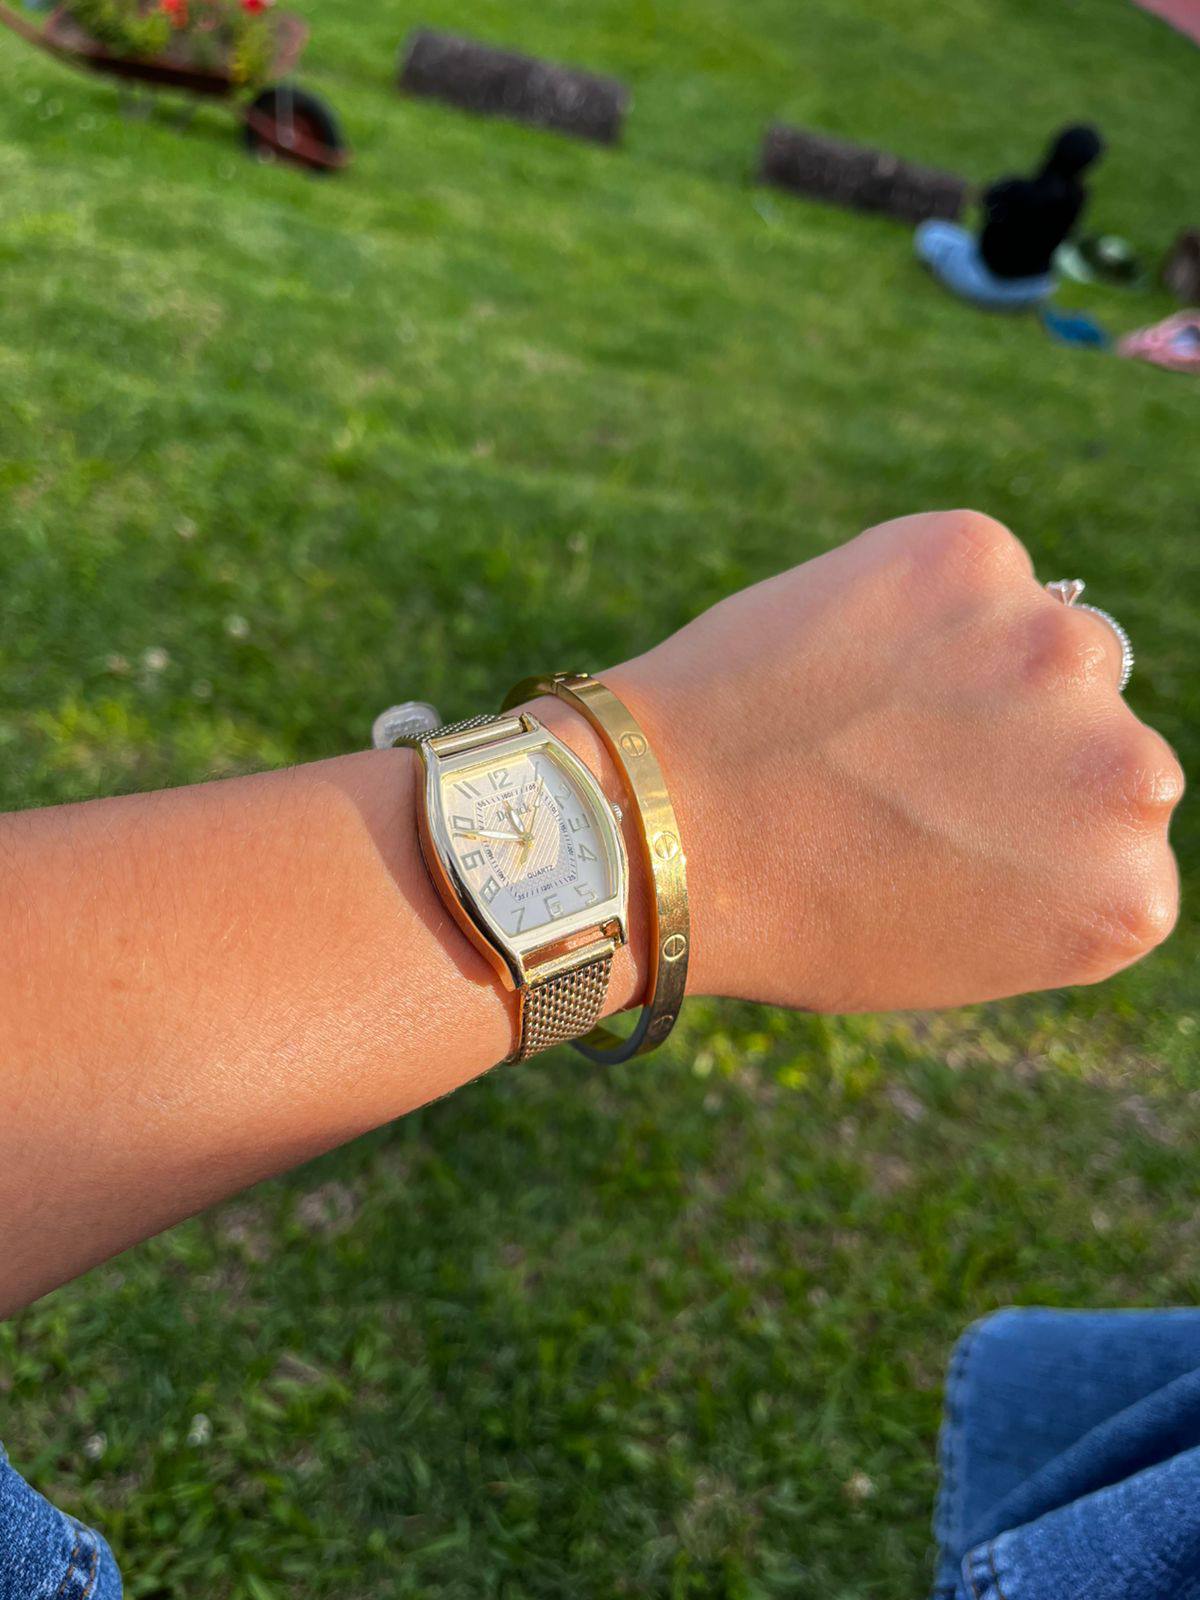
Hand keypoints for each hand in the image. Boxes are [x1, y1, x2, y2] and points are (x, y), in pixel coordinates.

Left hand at [605, 510, 1182, 1011]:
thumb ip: (1047, 876)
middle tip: (902, 766)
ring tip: (861, 709)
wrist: (664, 827)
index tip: (949, 831)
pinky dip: (918, 595)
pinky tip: (842, 651)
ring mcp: (1053, 650)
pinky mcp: (975, 556)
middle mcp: (1126, 773)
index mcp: (1127, 895)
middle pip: (1095, 728)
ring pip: (1040, 639)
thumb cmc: (794, 912)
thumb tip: (1059, 785)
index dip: (1022, 823)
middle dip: (1017, 739)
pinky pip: (970, 570)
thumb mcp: (956, 947)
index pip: (1112, 831)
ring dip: (974, 660)